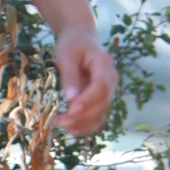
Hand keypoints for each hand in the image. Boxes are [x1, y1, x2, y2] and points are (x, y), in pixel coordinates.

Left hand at [54, 22, 116, 136]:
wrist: (80, 40)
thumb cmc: (72, 44)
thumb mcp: (66, 55)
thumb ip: (69, 76)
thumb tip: (70, 98)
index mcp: (104, 64)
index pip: (101, 85)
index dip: (88, 99)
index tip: (71, 109)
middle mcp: (111, 79)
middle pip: (102, 102)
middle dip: (81, 115)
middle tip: (58, 120)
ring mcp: (107, 91)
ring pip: (101, 113)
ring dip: (82, 123)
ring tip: (60, 125)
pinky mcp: (100, 99)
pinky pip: (97, 116)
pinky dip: (86, 125)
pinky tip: (72, 129)